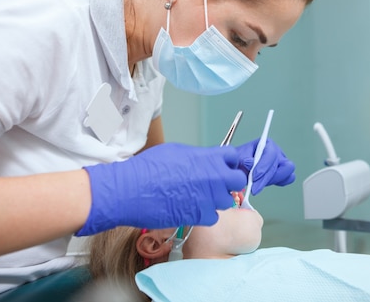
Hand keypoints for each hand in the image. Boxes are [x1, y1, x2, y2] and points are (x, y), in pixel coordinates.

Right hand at [75, 143, 246, 235]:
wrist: (131, 191)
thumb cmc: (148, 168)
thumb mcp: (176, 151)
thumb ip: (198, 157)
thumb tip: (205, 161)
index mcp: (208, 157)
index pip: (233, 157)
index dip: (227, 163)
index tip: (222, 167)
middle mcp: (214, 177)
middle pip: (238, 180)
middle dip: (229, 182)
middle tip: (215, 185)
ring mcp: (209, 197)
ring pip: (226, 201)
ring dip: (216, 200)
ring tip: (198, 198)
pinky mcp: (201, 216)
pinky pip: (213, 216)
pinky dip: (204, 215)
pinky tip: (191, 209)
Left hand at [235, 138, 295, 195]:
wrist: (240, 166)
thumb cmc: (240, 160)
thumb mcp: (239, 159)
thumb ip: (244, 160)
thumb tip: (250, 163)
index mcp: (267, 144)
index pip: (271, 154)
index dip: (264, 166)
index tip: (254, 177)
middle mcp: (277, 152)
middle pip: (282, 165)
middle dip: (268, 178)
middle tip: (254, 188)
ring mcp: (282, 162)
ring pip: (288, 172)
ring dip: (273, 180)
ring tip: (258, 185)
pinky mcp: (283, 172)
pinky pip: (289, 178)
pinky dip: (279, 183)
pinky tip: (265, 184)